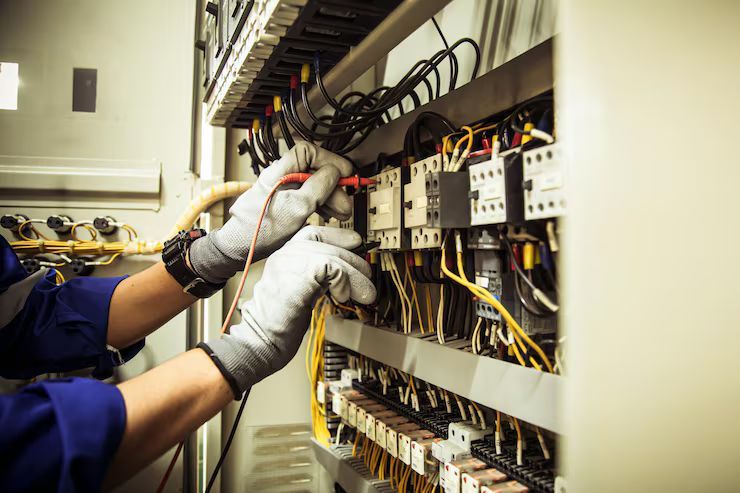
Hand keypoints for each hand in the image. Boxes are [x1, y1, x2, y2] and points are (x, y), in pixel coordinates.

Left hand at [189, 142, 353, 282]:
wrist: (239, 249)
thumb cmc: (258, 230)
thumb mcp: (295, 208)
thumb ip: (317, 187)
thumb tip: (334, 172)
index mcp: (280, 172)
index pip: (308, 153)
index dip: (329, 160)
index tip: (344, 173)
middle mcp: (282, 179)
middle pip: (315, 172)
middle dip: (334, 186)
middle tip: (346, 202)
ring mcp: (284, 193)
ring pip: (314, 187)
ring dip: (331, 198)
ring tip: (342, 213)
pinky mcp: (287, 207)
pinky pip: (309, 200)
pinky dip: (322, 207)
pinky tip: (330, 216)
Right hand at [202, 226, 375, 394]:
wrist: (261, 339)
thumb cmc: (278, 325)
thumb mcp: (301, 291)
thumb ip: (316, 278)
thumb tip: (344, 274)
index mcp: (284, 256)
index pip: (314, 233)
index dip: (338, 236)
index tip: (356, 242)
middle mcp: (285, 254)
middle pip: (328, 244)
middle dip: (354, 261)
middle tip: (367, 280)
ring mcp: (291, 261)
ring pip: (335, 257)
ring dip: (356, 277)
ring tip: (365, 294)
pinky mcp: (301, 273)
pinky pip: (334, 269)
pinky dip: (346, 283)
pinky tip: (344, 297)